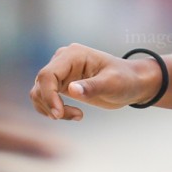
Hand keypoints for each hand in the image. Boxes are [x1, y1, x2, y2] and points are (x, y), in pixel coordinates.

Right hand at [29, 43, 159, 118]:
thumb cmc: (126, 80)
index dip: (48, 96)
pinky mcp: (61, 83)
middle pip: (40, 85)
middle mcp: (62, 60)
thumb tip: (71, 90)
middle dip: (52, 105)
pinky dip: (53, 110)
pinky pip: (45, 98)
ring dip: (52, 109)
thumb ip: (93, 86)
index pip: (47, 75)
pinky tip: (73, 115)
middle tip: (76, 116)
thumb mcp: (113, 84)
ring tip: (77, 116)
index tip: (59, 114)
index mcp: (73, 55)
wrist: (132, 82)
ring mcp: (60, 71)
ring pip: (39, 93)